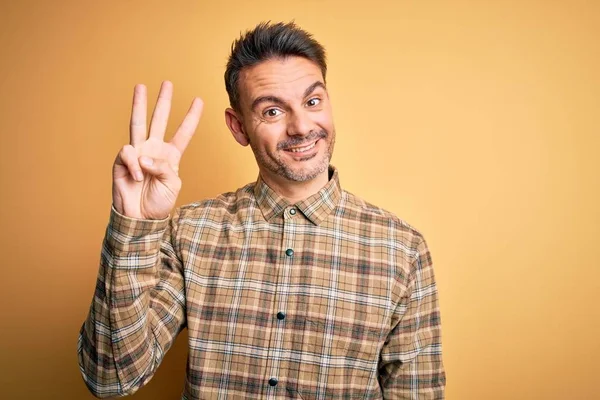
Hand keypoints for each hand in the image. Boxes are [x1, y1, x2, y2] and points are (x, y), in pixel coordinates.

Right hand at [112, 81, 202, 218]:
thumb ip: (164, 168)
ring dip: (139, 104)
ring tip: (141, 87)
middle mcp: (154, 150)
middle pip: (159, 120)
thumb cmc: (158, 203)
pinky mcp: (122, 161)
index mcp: (171, 156)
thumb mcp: (172, 185)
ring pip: (138, 123)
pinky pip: (128, 153)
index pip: (183, 133)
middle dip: (163, 101)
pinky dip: (133, 164)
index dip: (191, 117)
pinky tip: (136, 177)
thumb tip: (144, 156)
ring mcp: (137, 154)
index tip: (199, 100)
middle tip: (167, 83)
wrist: (140, 218)